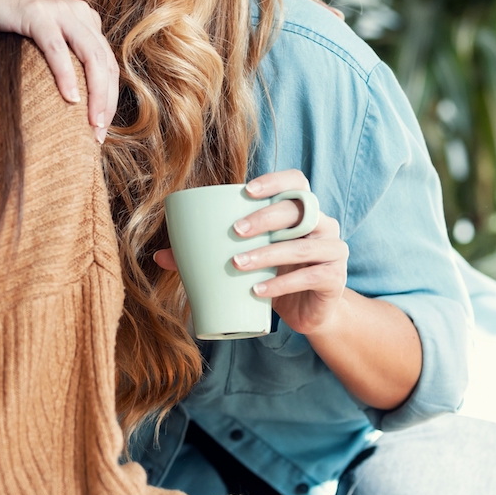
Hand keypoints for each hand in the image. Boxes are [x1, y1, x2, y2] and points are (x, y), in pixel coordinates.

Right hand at [0, 0, 118, 142]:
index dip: (110, 99)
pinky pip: (56, 47)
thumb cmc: (6, 31)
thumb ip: (65, 62)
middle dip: (106, 101)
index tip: (101, 131)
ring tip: (92, 122)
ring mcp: (58, 10)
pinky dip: (65, 74)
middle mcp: (79, 12)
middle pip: (104, 62)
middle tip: (99, 133)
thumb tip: (79, 107)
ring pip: (90, 55)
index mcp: (86, 21)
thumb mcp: (44, 46)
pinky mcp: (36, 13)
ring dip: (95, 92)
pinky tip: (70, 97)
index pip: (108, 64)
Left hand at [153, 170, 348, 334]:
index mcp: (301, 211)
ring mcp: (333, 250)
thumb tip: (159, 256)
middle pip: (299, 210)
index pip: (296, 182)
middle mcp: (322, 224)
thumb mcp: (245, 262)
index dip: (275, 181)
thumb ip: (207, 255)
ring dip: (268, 253)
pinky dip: (282, 283)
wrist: (310, 313)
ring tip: (238, 264)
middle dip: (265, 217)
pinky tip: (259, 290)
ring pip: (303, 244)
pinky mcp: (335, 279)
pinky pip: (312, 275)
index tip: (246, 191)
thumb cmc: (274, 276)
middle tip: (235, 232)